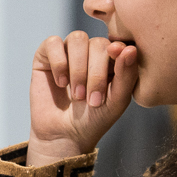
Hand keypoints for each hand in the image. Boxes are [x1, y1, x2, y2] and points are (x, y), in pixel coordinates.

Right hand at [27, 32, 138, 165]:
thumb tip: (129, 49)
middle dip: (95, 74)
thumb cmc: (94, 119)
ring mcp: (69, 50)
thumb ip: (127, 75)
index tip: (114, 77)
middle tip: (92, 101)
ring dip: (78, 70)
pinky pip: (53, 42)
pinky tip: (61, 83)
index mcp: (113, 58)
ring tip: (77, 95)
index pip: (118, 44)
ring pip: (77, 39)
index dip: (116, 57)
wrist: (64, 136)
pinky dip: (59, 63)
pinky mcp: (46, 55)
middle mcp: (91, 50)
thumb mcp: (117, 100)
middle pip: (98, 43)